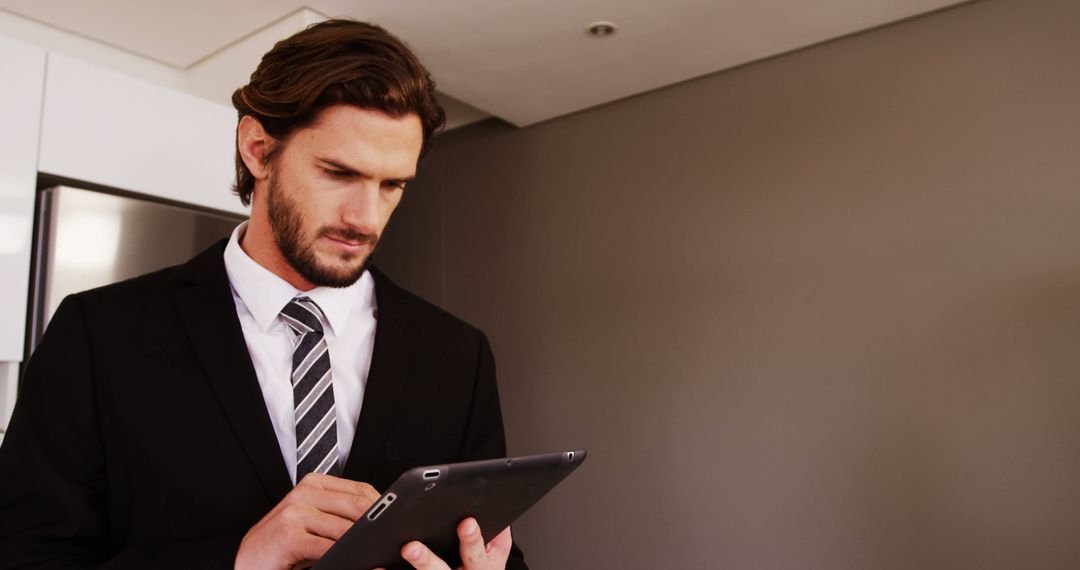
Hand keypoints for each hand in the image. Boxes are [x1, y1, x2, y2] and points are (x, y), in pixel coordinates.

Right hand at [235, 472, 381, 569]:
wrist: (249, 562)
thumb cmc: (283, 548)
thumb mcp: (314, 525)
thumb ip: (340, 518)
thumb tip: (381, 521)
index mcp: (313, 484)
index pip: (361, 490)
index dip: (383, 509)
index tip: (396, 524)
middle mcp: (304, 492)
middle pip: (358, 506)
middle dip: (377, 527)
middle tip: (391, 542)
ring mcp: (295, 511)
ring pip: (346, 530)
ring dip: (364, 547)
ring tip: (374, 555)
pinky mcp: (290, 534)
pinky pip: (329, 549)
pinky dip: (346, 559)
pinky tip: (351, 563)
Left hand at [393, 518, 511, 569]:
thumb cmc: (485, 566)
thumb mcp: (497, 552)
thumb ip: (498, 532)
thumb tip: (496, 507)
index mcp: (481, 569)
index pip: (475, 555)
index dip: (471, 539)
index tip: (465, 522)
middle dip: (425, 560)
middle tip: (409, 546)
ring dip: (410, 566)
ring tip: (395, 552)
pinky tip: (377, 566)